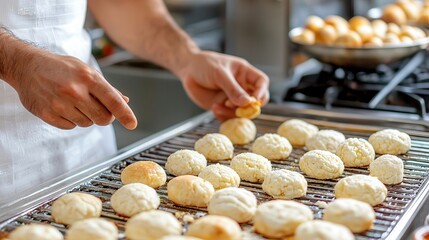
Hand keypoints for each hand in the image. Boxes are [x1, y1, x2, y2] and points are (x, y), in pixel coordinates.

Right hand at [12, 51, 137, 129]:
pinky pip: (70, 126)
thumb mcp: (86, 70)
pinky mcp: (47, 114)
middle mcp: (74, 91)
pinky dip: (70, 120)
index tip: (132, 124)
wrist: (26, 66)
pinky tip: (62, 106)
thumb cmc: (61, 67)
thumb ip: (106, 88)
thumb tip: (124, 101)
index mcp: (88, 77)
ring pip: (87, 123)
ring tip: (74, 101)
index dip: (125, 114)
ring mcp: (60, 103)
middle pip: (103, 118)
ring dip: (86, 117)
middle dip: (104, 116)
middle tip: (95, 106)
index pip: (113, 101)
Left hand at [178, 51, 268, 120]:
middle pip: (255, 101)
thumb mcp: (219, 73)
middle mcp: (241, 87)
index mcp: (244, 73)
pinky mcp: (222, 106)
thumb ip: (233, 88)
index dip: (261, 92)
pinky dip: (223, 117)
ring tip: (218, 106)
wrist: (188, 69)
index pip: (261, 82)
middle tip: (236, 108)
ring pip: (241, 112)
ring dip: (231, 113)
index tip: (254, 100)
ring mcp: (232, 98)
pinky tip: (214, 109)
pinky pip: (228, 117)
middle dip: (248, 108)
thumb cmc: (205, 65)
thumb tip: (247, 103)